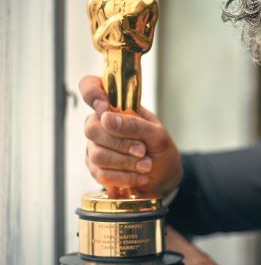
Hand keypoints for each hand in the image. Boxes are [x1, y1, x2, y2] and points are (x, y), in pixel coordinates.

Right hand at [80, 75, 182, 197]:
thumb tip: (105, 118)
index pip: (90, 87)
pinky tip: (139, 177)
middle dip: (121, 143)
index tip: (104, 106)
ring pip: (97, 154)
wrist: (165, 176)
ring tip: (146, 165)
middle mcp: (100, 124)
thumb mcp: (157, 134)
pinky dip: (124, 177)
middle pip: (92, 128)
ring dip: (126, 162)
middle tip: (143, 150)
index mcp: (116, 108)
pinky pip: (101, 173)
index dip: (91, 92)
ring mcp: (95, 146)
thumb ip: (134, 124)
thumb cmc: (160, 149)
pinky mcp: (96, 168)